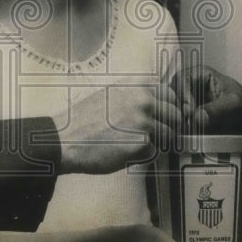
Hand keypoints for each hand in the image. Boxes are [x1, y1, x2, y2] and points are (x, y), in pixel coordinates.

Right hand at [57, 83, 181, 173]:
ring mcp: (144, 122)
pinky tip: (128, 152)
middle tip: (153, 134)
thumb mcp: (112, 94)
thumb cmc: (85, 120)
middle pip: (176, 115)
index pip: (171, 94)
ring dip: (158, 142)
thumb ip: (136, 96)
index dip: (169, 107)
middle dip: (168, 126)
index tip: (165, 116)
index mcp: (136, 86)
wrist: (66, 139)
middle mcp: (143, 100)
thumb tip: (162, 104)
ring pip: (169, 135)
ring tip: (136, 144)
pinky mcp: (142, 144)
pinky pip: (156, 152)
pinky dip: (146, 155)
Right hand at [172, 64, 241, 133]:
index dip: (183, 94)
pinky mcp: (185, 115)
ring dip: (174, 117)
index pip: (182, 79)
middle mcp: (189, 85)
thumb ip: (217, 109)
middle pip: (170, 92)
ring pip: (169, 106)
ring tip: (183, 129)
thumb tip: (197, 118)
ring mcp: (185, 100)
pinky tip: (182, 133)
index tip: (189, 111)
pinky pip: (175, 118)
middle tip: (183, 122)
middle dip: (174, 107)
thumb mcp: (235, 104)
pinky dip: (176, 125)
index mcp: (200, 74)